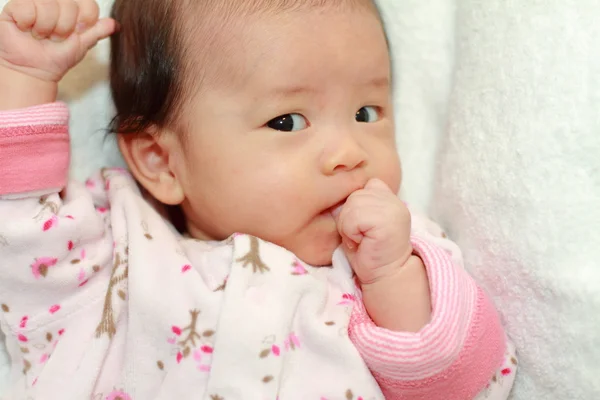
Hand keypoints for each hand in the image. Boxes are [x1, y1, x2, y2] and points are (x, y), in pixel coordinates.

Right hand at [0, 0, 115, 82]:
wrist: (34, 70)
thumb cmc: (56, 57)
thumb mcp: (81, 45)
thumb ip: (97, 32)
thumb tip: (114, 24)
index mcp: (73, 7)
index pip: (88, 4)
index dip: (86, 20)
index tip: (78, 33)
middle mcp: (54, 1)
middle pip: (69, 4)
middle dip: (65, 28)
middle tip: (56, 37)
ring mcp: (34, 1)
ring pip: (48, 5)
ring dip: (46, 28)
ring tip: (41, 36)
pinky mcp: (15, 6)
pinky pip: (26, 8)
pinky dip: (28, 24)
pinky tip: (27, 30)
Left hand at [334, 178, 411, 284]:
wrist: (384, 276)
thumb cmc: (368, 251)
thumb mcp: (361, 220)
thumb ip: (357, 203)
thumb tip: (335, 190)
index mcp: (389, 197)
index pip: (362, 185)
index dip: (355, 207)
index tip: (363, 227)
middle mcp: (394, 200)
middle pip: (354, 195)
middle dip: (348, 218)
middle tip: (360, 237)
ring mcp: (393, 209)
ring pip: (352, 205)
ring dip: (348, 227)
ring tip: (360, 240)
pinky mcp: (386, 221)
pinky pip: (353, 218)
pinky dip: (350, 233)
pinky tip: (361, 244)